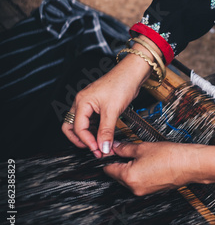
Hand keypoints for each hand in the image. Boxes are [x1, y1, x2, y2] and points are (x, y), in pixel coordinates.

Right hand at [62, 36, 159, 157]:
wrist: (132, 73)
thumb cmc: (121, 84)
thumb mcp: (113, 110)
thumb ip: (106, 131)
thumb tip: (103, 147)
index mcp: (81, 102)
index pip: (77, 128)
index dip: (87, 142)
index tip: (98, 150)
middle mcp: (82, 103)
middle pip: (71, 127)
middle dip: (81, 140)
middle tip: (94, 149)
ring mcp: (89, 104)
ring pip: (82, 125)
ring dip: (89, 136)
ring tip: (101, 145)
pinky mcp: (98, 106)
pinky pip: (91, 121)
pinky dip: (96, 130)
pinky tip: (104, 136)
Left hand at [103, 141, 214, 195]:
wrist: (190, 164)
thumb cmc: (171, 156)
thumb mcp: (143, 147)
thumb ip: (125, 148)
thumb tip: (115, 147)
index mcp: (129, 177)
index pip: (108, 169)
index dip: (108, 158)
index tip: (110, 150)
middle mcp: (135, 188)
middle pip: (118, 175)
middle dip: (120, 163)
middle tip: (126, 150)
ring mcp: (144, 191)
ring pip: (129, 179)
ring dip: (130, 168)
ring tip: (141, 155)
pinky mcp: (153, 190)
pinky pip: (140, 182)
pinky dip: (140, 173)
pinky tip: (149, 163)